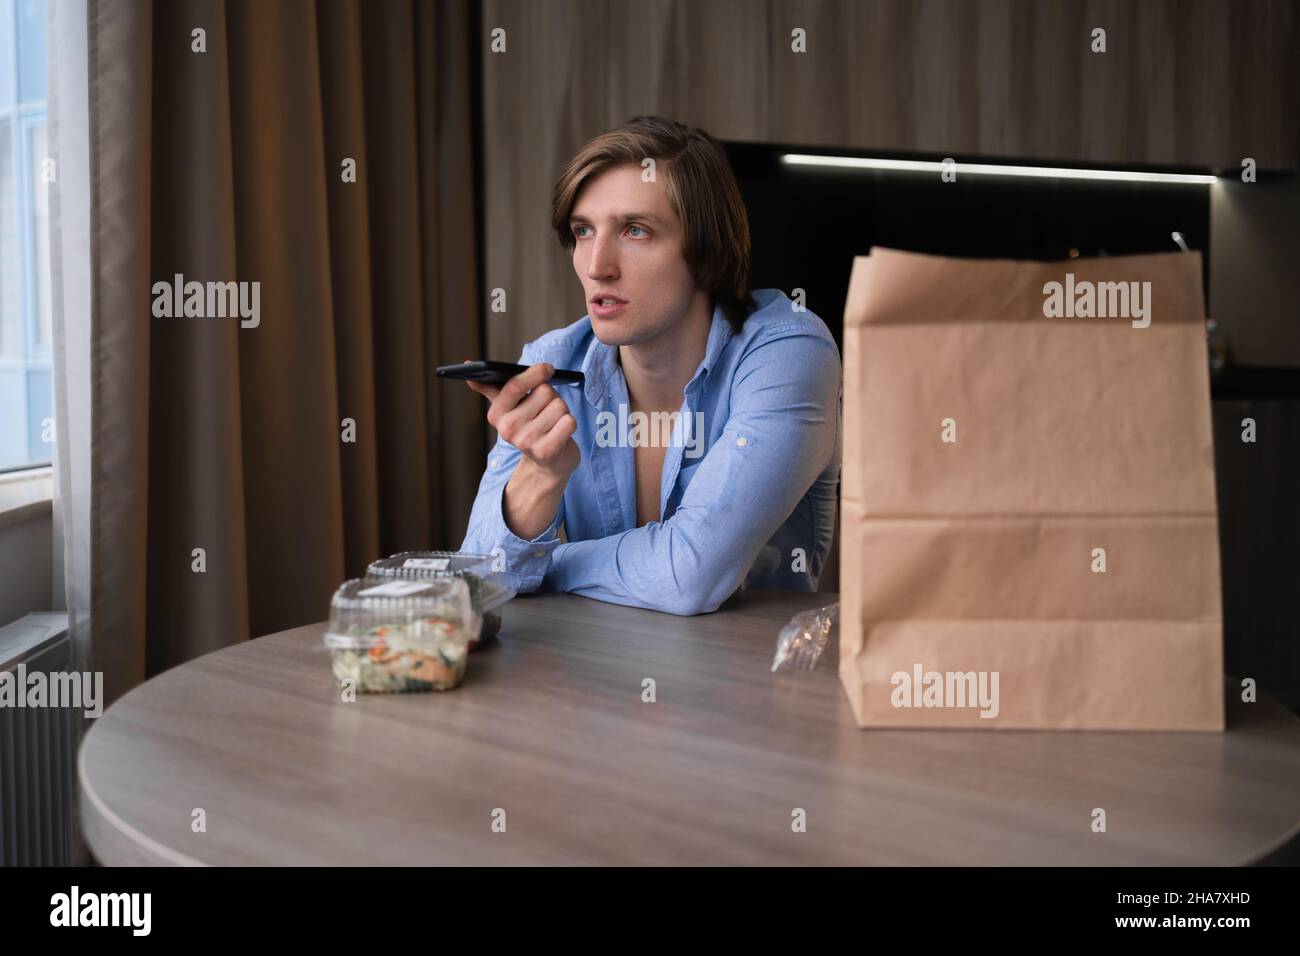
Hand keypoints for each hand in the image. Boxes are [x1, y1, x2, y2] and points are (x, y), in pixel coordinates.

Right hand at [465, 360, 579, 483]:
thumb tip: (468, 368)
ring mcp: (526, 442)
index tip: (547, 368)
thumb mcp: (509, 408)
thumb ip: (491, 388)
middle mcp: (508, 429)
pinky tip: (561, 432)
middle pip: (544, 392)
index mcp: (496, 415)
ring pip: (559, 405)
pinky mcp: (546, 452)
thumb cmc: (530, 427)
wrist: (546, 463)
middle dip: (552, 397)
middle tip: (546, 411)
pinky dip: (569, 424)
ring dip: (562, 411)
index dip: (534, 373)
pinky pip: (569, 422)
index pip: (515, 386)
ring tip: (553, 423)